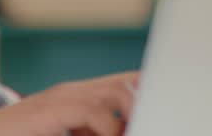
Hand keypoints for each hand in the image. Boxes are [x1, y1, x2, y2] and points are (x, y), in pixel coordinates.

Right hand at [0, 72, 138, 135]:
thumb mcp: (64, 135)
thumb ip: (90, 132)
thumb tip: (122, 130)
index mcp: (76, 96)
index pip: (124, 81)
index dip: (148, 90)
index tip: (163, 107)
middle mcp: (71, 91)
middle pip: (127, 84)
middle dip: (144, 107)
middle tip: (146, 126)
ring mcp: (59, 97)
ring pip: (117, 93)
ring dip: (127, 120)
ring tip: (121, 133)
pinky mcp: (49, 110)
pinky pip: (93, 112)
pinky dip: (107, 130)